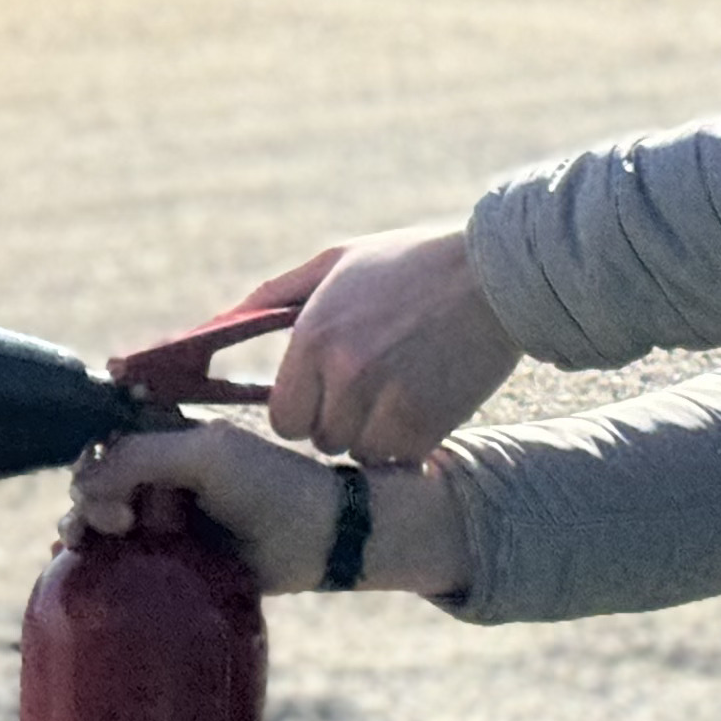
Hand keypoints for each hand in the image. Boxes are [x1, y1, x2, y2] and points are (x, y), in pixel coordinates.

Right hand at [69, 426, 470, 599]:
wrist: (321, 538)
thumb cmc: (268, 485)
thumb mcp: (203, 456)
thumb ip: (138, 458)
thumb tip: (82, 485)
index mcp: (164, 437)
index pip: (101, 442)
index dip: (91, 465)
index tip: (108, 494)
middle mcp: (157, 473)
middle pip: (92, 480)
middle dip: (87, 499)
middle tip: (117, 524)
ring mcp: (160, 515)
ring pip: (97, 516)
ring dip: (83, 526)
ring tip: (97, 543)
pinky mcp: (167, 555)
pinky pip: (117, 553)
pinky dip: (91, 556)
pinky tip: (78, 562)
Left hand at [253, 223, 520, 462]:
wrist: (498, 274)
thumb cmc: (412, 263)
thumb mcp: (337, 262)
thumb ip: (276, 295)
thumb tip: (222, 321)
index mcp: (313, 336)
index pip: (282, 417)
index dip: (303, 411)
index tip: (324, 397)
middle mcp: (343, 372)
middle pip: (319, 439)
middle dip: (338, 422)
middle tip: (369, 393)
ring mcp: (386, 399)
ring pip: (358, 453)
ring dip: (375, 436)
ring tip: (399, 396)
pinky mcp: (428, 420)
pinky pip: (399, 458)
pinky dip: (409, 444)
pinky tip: (423, 408)